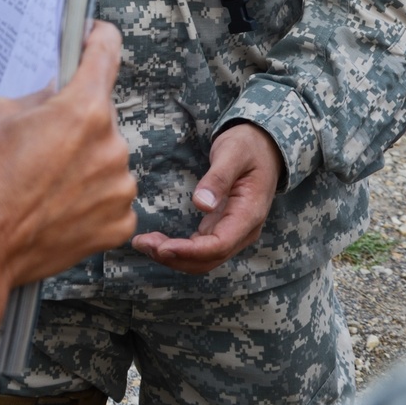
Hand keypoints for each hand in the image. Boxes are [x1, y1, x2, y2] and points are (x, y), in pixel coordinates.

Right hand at [0, 22, 137, 290]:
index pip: (107, 53)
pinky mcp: (118, 224)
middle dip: (76, 118)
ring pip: (106, 156)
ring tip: (44, 180)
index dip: (97, 39)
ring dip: (84, 160)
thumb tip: (57, 91)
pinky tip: (57, 205)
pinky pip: (110, 195)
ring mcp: (119, 189)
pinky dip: (90, 196)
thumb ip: (38, 96)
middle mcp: (111, 147)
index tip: (92, 37)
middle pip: (101, 114)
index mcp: (83, 110)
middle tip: (40, 138)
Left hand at [131, 122, 282, 274]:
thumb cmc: (248, 146)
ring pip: (203, 258)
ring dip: (174, 256)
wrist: (263, 145)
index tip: (162, 247)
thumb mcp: (233, 153)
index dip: (189, 251)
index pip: (219, 245)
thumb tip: (201, 204)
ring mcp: (234, 231)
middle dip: (175, 257)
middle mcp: (243, 230)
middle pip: (209, 258)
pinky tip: (158, 241)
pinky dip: (179, 249)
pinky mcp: (222, 227)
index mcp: (249, 214)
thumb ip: (219, 178)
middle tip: (142, 243)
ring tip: (143, 243)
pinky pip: (201, 247)